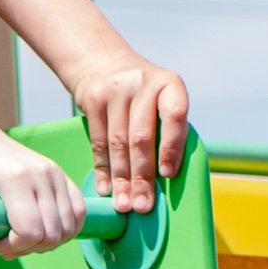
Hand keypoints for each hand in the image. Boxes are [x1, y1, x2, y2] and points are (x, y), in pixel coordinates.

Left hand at [0, 120, 86, 258]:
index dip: (13, 248)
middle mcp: (40, 173)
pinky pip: (78, 211)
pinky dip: (66, 230)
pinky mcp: (59, 173)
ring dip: (47, 243)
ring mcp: (53, 172)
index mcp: (14, 178)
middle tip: (4, 244)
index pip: (30, 232)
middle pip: (52, 234)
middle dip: (28, 249)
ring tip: (21, 238)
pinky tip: (43, 233)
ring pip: (68, 227)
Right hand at [69, 49, 188, 213]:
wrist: (104, 62)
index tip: (167, 175)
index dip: (171, 147)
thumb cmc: (144, 95)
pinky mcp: (93, 99)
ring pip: (118, 143)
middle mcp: (143, 83)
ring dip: (121, 179)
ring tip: (124, 205)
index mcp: (170, 84)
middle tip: (143, 206)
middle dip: (142, 176)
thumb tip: (167, 181)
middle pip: (141, 137)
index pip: (174, 117)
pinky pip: (98, 142)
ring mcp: (116, 90)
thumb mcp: (162, 99)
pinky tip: (106, 189)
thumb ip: (168, 129)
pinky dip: (103, 169)